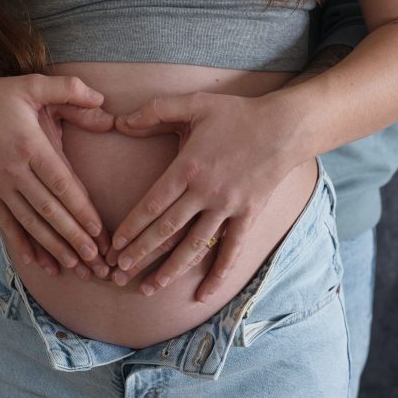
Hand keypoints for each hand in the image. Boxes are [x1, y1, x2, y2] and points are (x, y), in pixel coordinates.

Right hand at [0, 72, 114, 277]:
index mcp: (29, 144)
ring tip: (76, 266)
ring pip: (30, 222)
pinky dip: (23, 245)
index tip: (100, 229)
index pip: (60, 183)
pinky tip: (38, 263)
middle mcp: (14, 170)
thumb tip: (102, 99)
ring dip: (54, 247)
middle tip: (96, 259)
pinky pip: (7, 225)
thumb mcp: (30, 84)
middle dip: (74, 236)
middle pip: (49, 209)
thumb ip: (67, 88)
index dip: (81, 208)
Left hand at [109, 90, 299, 300]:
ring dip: (169, 270)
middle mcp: (205, 192)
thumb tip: (121, 120)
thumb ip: (155, 110)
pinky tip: (202, 294)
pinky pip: (231, 251)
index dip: (131, 227)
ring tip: (148, 289)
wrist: (283, 127)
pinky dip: (217, 275)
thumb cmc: (236, 113)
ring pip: (193, 246)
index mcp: (188, 167)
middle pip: (166, 230)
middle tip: (118, 273)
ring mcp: (228, 207)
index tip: (114, 245)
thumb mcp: (194, 103)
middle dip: (140, 254)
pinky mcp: (248, 215)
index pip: (152, 205)